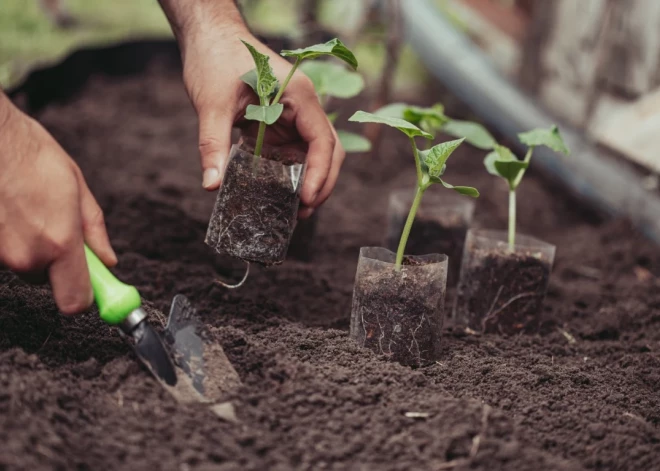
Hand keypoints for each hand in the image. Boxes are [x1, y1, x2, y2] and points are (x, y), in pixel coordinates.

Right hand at [0, 96, 116, 313]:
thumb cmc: (31, 155)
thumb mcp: (76, 187)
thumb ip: (94, 231)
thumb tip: (108, 261)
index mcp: (60, 243)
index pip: (76, 302)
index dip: (85, 296)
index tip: (92, 285)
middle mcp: (27, 256)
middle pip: (50, 280)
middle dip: (56, 260)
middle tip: (53, 222)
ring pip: (25, 264)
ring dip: (30, 245)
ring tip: (27, 207)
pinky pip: (4, 252)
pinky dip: (8, 236)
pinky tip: (8, 209)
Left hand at [174, 16, 344, 217]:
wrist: (209, 37)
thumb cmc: (214, 59)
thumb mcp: (212, 103)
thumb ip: (212, 143)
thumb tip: (211, 185)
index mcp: (299, 96)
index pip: (323, 140)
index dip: (320, 173)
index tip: (308, 199)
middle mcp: (303, 107)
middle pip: (329, 150)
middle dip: (322, 183)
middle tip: (305, 212)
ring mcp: (294, 116)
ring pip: (315, 154)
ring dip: (311, 181)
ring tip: (297, 211)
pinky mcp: (279, 123)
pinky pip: (293, 152)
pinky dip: (292, 174)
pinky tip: (281, 194)